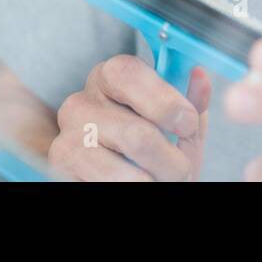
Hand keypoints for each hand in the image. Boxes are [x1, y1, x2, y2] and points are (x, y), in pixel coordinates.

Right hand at [48, 57, 210, 180]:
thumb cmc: (153, 146)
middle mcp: (81, 102)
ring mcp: (68, 136)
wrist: (124, 176)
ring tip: (159, 179)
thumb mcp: (177, 123)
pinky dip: (134, 188)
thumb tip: (201, 76)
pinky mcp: (60, 166)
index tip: (188, 124)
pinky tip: (138, 181)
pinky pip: (107, 186)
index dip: (164, 101)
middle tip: (180, 170)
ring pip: (122, 172)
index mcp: (110, 76)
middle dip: (171, 162)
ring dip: (154, 181)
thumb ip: (191, 102)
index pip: (128, 73)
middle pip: (135, 134)